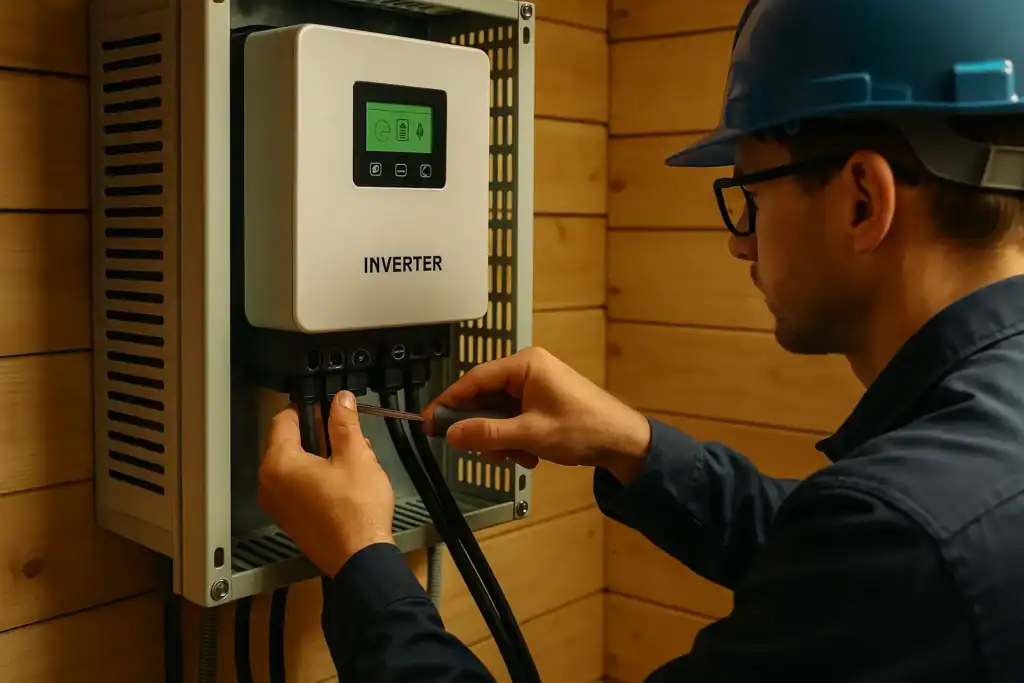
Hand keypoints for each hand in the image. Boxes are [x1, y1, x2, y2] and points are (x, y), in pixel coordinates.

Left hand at [257, 390, 395, 576]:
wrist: (361, 559)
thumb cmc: (357, 510)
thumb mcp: (356, 456)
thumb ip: (344, 423)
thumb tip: (340, 399)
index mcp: (279, 464)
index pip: (283, 419)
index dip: (307, 407)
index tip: (328, 406)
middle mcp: (270, 484)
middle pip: (287, 443)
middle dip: (317, 433)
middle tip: (345, 432)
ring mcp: (278, 505)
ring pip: (295, 466)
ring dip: (320, 456)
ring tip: (353, 457)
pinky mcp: (290, 520)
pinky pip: (297, 487)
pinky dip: (316, 478)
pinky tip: (344, 480)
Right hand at [423, 347, 651, 483]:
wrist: (623, 442)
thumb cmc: (582, 430)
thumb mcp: (530, 434)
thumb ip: (488, 433)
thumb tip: (450, 434)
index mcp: (524, 365)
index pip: (474, 380)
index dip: (449, 403)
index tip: (428, 423)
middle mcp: (527, 369)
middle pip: (484, 398)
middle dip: (485, 430)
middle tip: (488, 453)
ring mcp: (535, 385)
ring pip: (498, 413)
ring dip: (503, 440)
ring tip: (522, 457)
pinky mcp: (541, 401)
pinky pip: (513, 418)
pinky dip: (516, 439)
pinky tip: (531, 455)